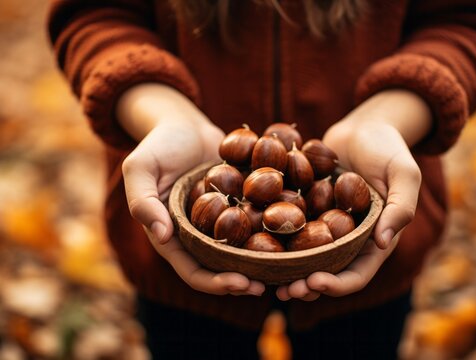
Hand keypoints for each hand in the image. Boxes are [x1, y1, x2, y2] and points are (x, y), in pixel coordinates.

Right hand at [118, 83, 265, 295]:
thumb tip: (162, 235)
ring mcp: (220, 223)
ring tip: (284, 270)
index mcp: (173, 237)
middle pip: (221, 268)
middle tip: (267, 286)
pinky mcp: (239, 206)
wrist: (185, 124)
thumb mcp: (141, 168)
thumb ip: (143, 201)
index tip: (240, 283)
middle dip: (242, 281)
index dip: (215, 282)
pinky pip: (255, 222)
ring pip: (242, 251)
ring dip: (261, 263)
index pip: (193, 270)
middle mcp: (198, 236)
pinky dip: (271, 231)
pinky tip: (292, 235)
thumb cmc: (158, 145)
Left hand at [276, 89, 429, 300]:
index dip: (337, 285)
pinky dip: (275, 240)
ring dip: (287, 271)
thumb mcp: (404, 173)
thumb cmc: (388, 148)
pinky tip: (254, 244)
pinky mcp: (307, 210)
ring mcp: (325, 226)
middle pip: (327, 273)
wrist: (362, 127)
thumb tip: (382, 242)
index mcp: (373, 239)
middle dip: (306, 286)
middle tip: (285, 291)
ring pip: (305, 258)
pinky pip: (291, 229)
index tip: (314, 283)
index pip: (357, 274)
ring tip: (266, 277)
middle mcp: (348, 239)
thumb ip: (401, 207)